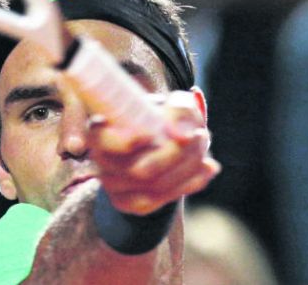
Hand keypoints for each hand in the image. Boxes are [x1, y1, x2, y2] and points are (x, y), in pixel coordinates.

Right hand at [87, 90, 220, 215]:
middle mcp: (100, 158)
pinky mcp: (126, 202)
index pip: (105, 141)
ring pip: (154, 185)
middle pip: (141, 169)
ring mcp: (111, 183)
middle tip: (201, 134)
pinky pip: (159, 200)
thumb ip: (181, 110)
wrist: (158, 142)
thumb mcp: (174, 106)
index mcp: (99, 129)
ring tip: (204, 147)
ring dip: (189, 168)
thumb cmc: (162, 117)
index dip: (130, 142)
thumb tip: (184, 135)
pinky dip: (190, 184)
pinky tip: (207, 168)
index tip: (158, 133)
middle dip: (179, 154)